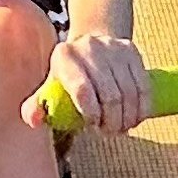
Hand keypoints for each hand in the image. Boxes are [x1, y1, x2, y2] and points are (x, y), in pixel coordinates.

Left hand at [30, 33, 149, 136]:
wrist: (90, 47)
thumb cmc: (67, 76)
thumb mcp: (49, 88)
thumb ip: (35, 108)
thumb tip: (33, 120)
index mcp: (63, 56)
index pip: (81, 89)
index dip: (91, 112)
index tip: (92, 125)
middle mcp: (88, 47)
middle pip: (109, 94)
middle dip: (111, 120)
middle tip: (108, 131)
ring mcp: (112, 47)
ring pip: (129, 92)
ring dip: (127, 117)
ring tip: (120, 127)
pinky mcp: (131, 50)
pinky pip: (143, 86)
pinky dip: (142, 108)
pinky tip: (134, 118)